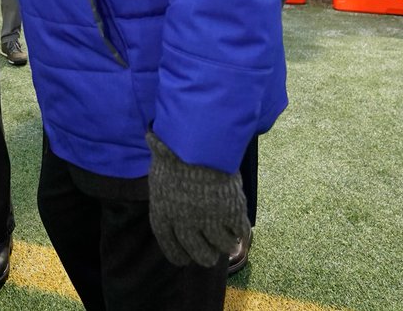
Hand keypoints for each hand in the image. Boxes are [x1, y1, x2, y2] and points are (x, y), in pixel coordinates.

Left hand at [146, 133, 247, 267]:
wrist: (197, 141)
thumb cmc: (174, 153)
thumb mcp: (161, 177)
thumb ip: (167, 197)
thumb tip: (173, 206)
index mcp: (163, 214)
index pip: (170, 246)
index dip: (179, 255)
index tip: (185, 260)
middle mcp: (184, 222)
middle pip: (198, 253)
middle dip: (205, 256)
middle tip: (210, 256)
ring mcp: (209, 219)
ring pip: (221, 246)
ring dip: (226, 246)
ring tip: (230, 243)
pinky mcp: (230, 212)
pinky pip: (239, 232)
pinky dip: (241, 234)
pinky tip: (241, 232)